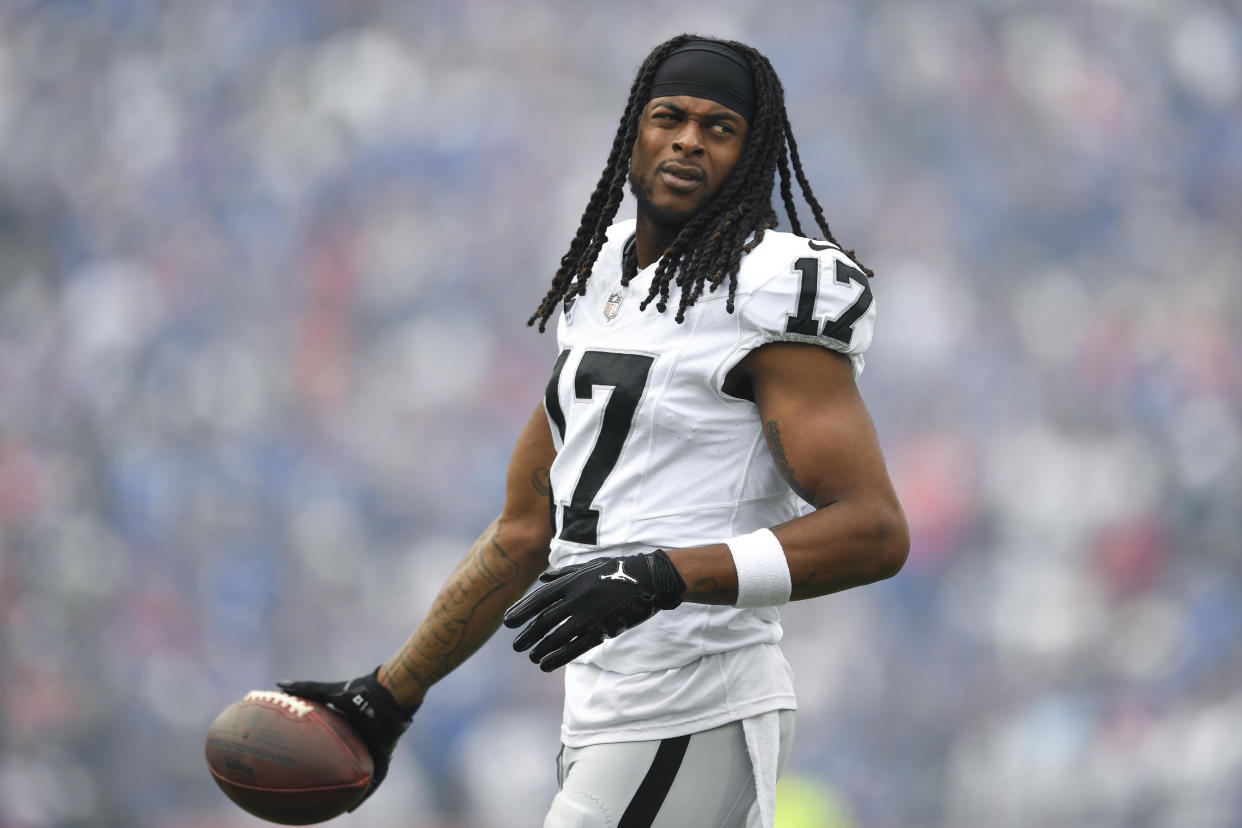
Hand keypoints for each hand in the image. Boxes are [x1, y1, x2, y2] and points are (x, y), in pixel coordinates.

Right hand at [276, 668, 417, 808]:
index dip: (318, 754)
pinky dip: (367, 791)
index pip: (330, 743)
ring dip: (349, 786)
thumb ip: (306, 689)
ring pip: (359, 772)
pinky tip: (355, 805)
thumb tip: (279, 684)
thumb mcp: (328, 692)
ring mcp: (371, 746)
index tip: (304, 765)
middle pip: (344, 760)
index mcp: (346, 726)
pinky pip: (375, 777)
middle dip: (333, 773)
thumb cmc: (359, 692)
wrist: (386, 696)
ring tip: (334, 804)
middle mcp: (358, 738)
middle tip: (317, 788)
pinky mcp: (383, 753)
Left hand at [502, 550, 685, 671]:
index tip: (508, 621)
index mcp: (573, 581)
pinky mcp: (604, 629)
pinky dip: (559, 657)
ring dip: (541, 647)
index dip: (522, 610)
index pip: (540, 598)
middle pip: (545, 619)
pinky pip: (577, 646)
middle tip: (515, 645)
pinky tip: (545, 665)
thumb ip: (564, 573)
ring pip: (558, 635)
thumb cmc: (618, 570)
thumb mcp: (589, 566)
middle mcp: (578, 597)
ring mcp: (590, 615)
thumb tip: (542, 578)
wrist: (650, 579)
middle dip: (528, 634)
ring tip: (529, 656)